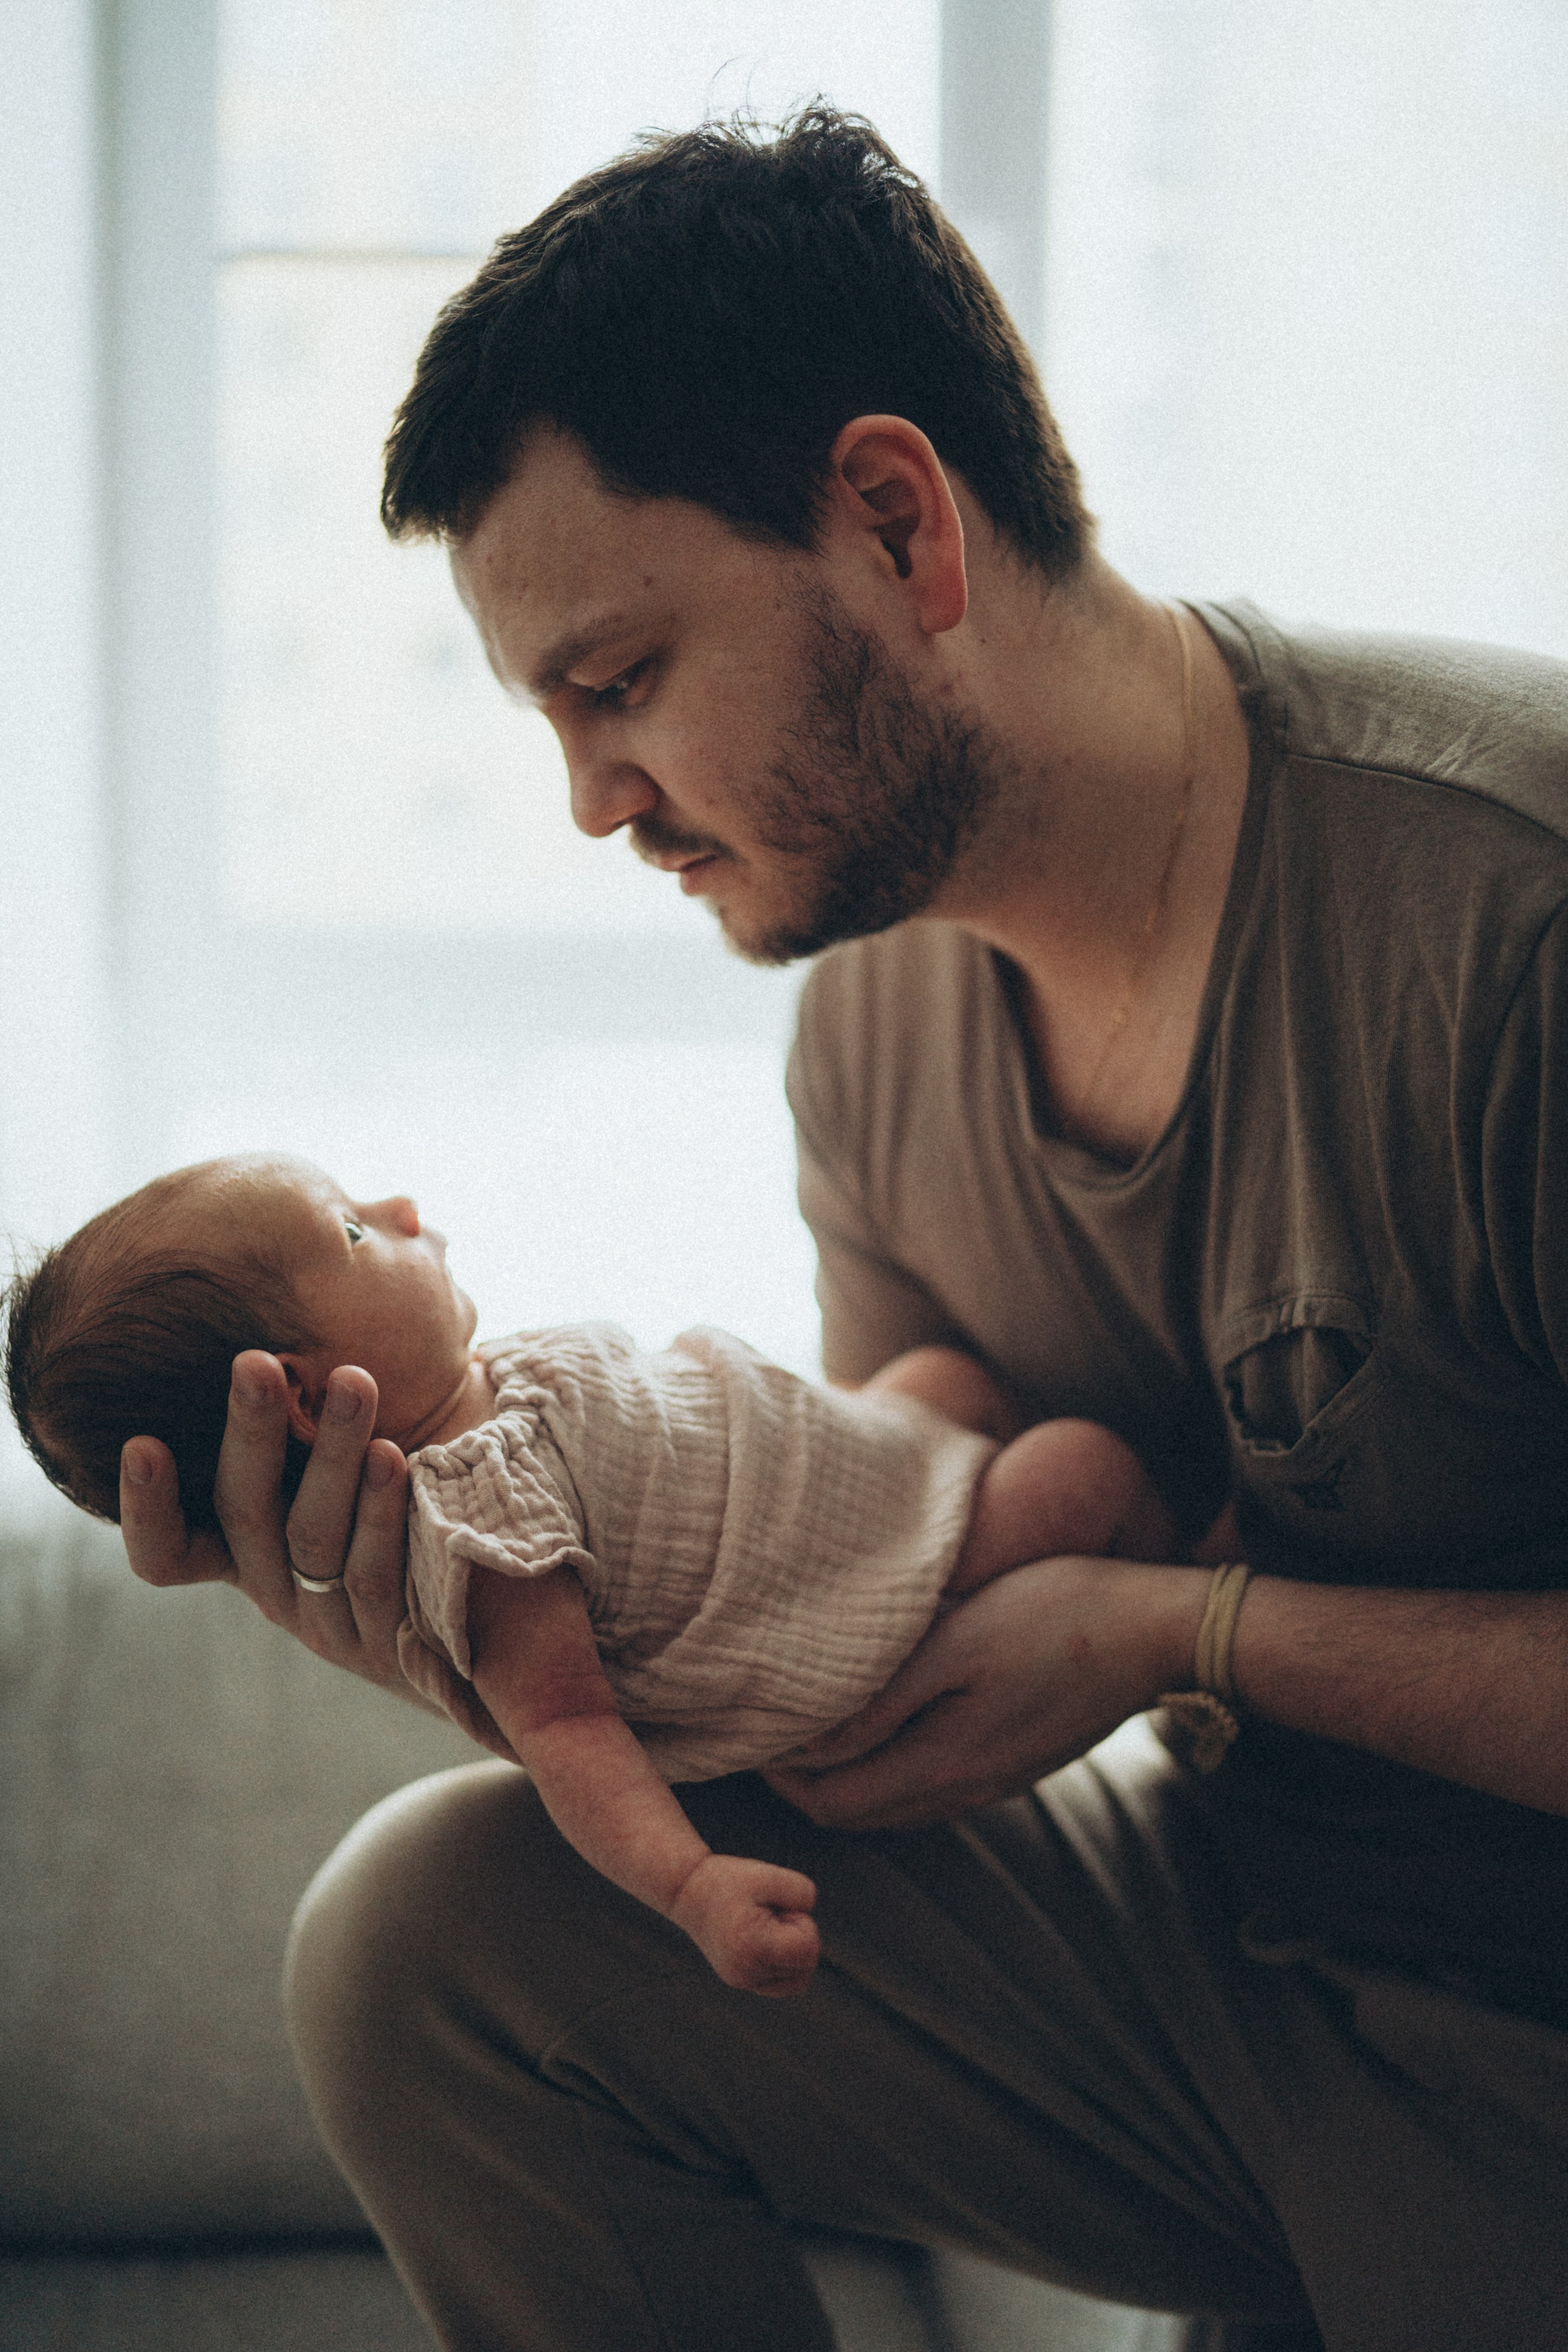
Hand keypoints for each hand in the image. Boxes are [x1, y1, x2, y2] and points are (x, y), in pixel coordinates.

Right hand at [119, 1349, 423, 1701]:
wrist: (460, 1609)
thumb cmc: (374, 1505)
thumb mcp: (322, 1474)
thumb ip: (294, 1426)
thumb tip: (274, 1323)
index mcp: (237, 1555)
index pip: (167, 1555)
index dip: (147, 1509)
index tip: (141, 1444)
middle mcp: (271, 1589)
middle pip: (243, 1515)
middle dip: (251, 1433)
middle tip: (255, 1363)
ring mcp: (326, 1621)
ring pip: (313, 1535)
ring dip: (333, 1453)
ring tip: (353, 1381)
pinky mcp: (387, 1637)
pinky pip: (373, 1570)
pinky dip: (379, 1510)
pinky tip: (390, 1455)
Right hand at [669, 1853, 819, 1997]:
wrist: (687, 1891)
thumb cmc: (729, 1880)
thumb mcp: (768, 1874)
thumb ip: (802, 1893)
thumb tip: (811, 1918)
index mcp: (753, 1948)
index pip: (808, 1950)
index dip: (803, 1922)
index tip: (779, 1907)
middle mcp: (746, 1973)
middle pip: (805, 1966)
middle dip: (798, 1937)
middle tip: (771, 1914)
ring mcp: (742, 1981)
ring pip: (796, 1980)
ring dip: (791, 1952)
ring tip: (768, 1927)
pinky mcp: (740, 1982)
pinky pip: (781, 1984)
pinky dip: (783, 1964)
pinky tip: (765, 1940)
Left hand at [766, 1555, 1208, 1831]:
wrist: (1158, 1629)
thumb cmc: (1057, 1614)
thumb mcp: (957, 1642)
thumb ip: (880, 1700)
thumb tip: (806, 1742)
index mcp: (941, 1764)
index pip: (829, 1802)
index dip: (778, 1772)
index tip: (749, 1720)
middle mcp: (963, 1790)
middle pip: (854, 1811)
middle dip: (802, 1774)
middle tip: (768, 1713)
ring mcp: (993, 1782)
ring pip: (891, 1800)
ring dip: (847, 1768)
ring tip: (816, 1709)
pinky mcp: (1013, 1763)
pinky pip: (929, 1781)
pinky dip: (889, 1759)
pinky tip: (887, 1710)